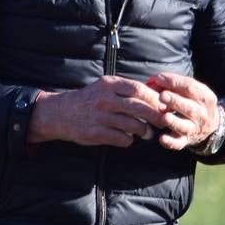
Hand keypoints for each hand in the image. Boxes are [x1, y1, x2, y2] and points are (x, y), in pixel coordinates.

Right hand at [28, 76, 165, 146]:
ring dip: (144, 131)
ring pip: (133, 125)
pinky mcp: (96, 133)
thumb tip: (155, 94)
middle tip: (163, 122)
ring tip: (147, 133)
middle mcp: (105, 99)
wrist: (60, 113)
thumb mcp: (105, 87)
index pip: (138, 89)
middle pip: (139, 108)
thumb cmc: (90, 99)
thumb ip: (126, 89)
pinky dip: (129, 140)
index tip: (164, 105)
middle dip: (155, 116)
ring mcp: (100, 117)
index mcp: (109, 84)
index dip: (154, 98)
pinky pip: (121, 139)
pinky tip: (129, 138)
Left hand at [145, 72, 219, 151]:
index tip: (159, 78)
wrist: (211, 126)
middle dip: (175, 102)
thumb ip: (177, 84)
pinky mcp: (186, 141)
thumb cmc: (196, 103)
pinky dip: (170, 142)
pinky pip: (179, 143)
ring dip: (174, 122)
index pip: (191, 88)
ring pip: (184, 127)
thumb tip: (156, 80)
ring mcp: (194, 129)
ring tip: (164, 117)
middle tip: (162, 96)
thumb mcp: (195, 92)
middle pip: (189, 108)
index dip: (175, 82)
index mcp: (205, 98)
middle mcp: (202, 114)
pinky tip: (162, 138)